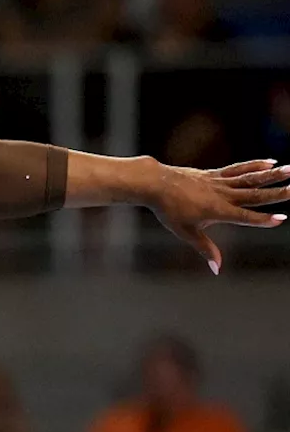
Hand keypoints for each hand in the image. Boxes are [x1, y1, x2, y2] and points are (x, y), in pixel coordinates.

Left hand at [148, 159, 289, 272]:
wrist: (154, 183)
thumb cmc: (168, 210)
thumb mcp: (185, 232)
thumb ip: (205, 249)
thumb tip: (217, 269)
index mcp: (216, 211)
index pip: (244, 217)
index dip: (262, 219)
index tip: (282, 218)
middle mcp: (221, 195)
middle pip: (253, 195)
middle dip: (277, 194)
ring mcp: (218, 182)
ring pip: (250, 178)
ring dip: (272, 175)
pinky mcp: (214, 174)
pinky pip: (238, 169)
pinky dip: (254, 165)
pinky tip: (270, 162)